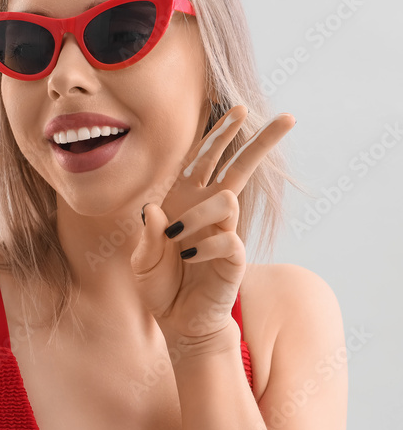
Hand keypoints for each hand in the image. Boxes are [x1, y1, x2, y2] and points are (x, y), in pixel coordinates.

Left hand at [130, 105, 294, 347]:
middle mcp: (207, 211)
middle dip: (258, 141)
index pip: (203, 160)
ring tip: (176, 242)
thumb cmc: (159, 285)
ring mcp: (224, 231)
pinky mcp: (234, 255)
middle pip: (238, 167)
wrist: (176, 320)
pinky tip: (188, 259)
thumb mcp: (141, 261)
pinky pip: (225, 238)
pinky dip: (200, 247)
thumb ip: (145, 237)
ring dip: (197, 216)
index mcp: (183, 201)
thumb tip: (152, 209)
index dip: (219, 135)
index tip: (240, 109)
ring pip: (226, 198)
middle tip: (286, 118)